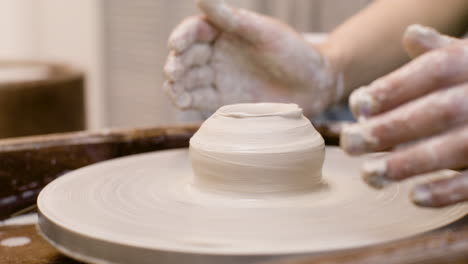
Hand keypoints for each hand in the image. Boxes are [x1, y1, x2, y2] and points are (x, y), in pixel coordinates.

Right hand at [163, 0, 341, 116]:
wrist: (314, 86)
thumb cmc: (294, 53)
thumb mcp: (264, 32)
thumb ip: (232, 18)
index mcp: (226, 31)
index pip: (195, 31)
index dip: (182, 37)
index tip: (176, 45)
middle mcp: (218, 54)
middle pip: (187, 56)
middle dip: (177, 63)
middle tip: (173, 72)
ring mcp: (219, 78)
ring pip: (189, 79)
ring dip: (177, 84)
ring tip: (174, 90)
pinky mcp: (223, 100)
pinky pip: (199, 99)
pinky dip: (187, 100)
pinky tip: (182, 101)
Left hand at [340, 24, 467, 207]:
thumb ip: (441, 51)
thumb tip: (410, 34)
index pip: (432, 71)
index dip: (393, 88)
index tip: (356, 104)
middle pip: (437, 111)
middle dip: (389, 128)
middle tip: (349, 142)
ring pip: (454, 147)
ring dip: (408, 163)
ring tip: (370, 174)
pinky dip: (447, 191)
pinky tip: (413, 197)